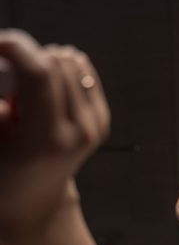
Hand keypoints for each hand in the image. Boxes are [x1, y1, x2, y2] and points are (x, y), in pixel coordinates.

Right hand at [0, 30, 109, 238]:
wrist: (32, 198)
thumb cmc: (1, 164)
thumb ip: (0, 103)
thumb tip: (6, 57)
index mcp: (46, 138)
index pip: (39, 72)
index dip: (16, 46)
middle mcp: (78, 132)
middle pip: (54, 60)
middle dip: (27, 58)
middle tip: (10, 82)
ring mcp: (95, 127)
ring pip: (70, 59)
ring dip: (43, 63)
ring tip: (28, 93)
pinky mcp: (102, 121)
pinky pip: (82, 69)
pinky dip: (62, 69)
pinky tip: (47, 91)